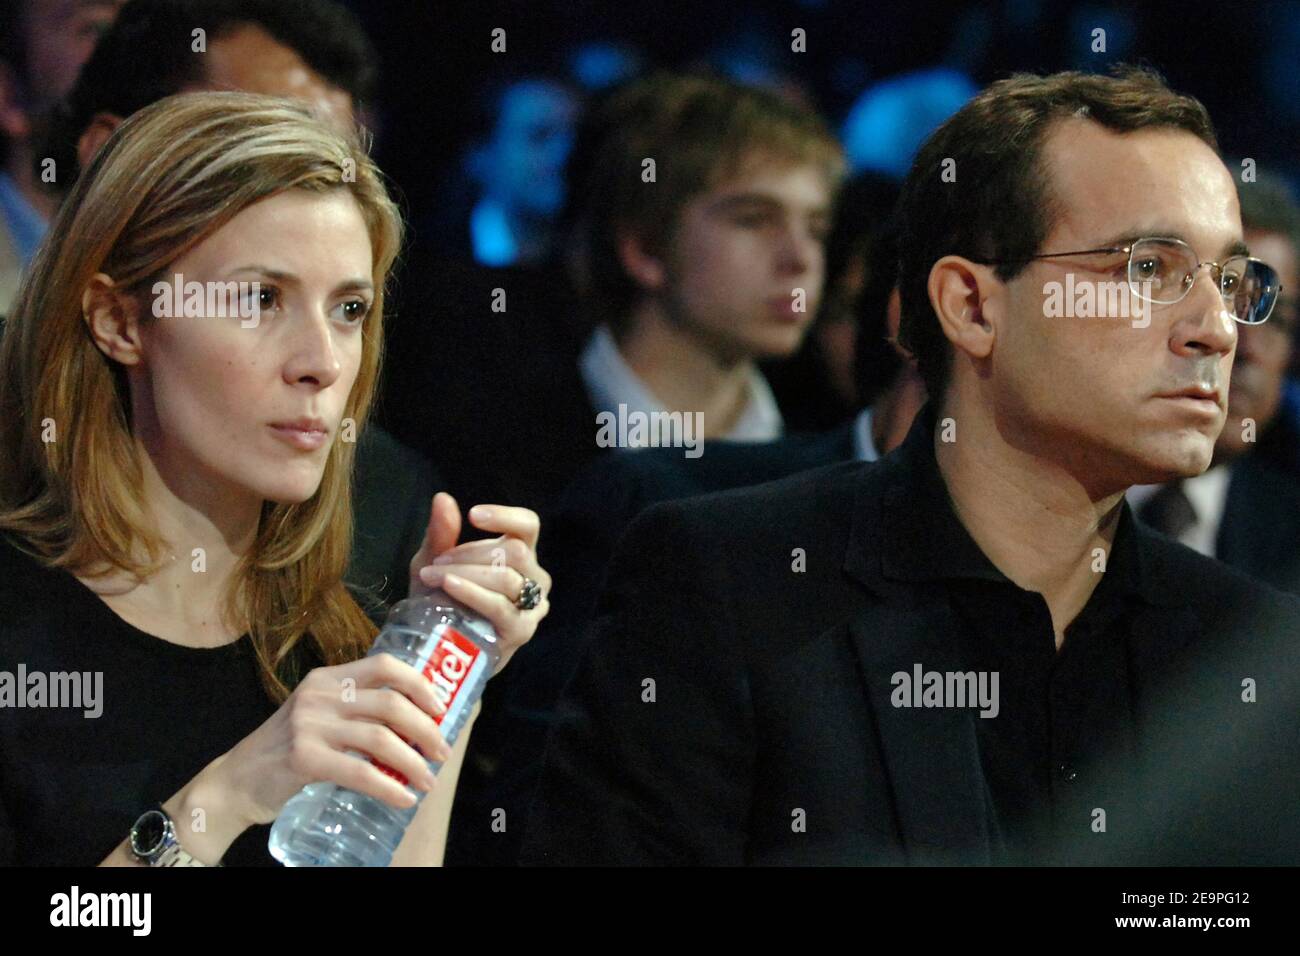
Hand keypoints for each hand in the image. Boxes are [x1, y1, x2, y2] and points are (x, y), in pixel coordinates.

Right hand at [218, 654, 456, 827]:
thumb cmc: (286, 750)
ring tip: (428, 780)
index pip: (384, 664)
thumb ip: (356, 711)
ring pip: (381, 739)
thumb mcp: (319, 715)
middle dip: (426, 729)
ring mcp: (309, 725)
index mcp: (329, 678)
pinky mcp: (303, 758)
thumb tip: (417, 723)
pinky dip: (389, 787)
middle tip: (441, 752)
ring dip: (414, 762)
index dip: (419, 684)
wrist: (236, 782)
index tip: (441, 708)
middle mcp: (320, 694)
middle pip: (391, 703)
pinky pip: (360, 772)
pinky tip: (404, 798)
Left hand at [408, 491, 550, 674]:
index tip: (473, 515)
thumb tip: (443, 498)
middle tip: (437, 561)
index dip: (505, 516)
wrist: (442, 649)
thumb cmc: (444, 599)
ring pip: (507, 577)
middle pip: (514, 551)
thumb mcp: (436, 562)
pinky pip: (500, 607)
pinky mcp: (521, 632)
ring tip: (433, 576)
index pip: (528, 525)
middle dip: (470, 553)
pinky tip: (449, 586)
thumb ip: (441, 533)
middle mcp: (535, 578)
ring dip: (466, 573)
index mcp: (521, 554)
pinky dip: (472, 593)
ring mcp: (532, 607)